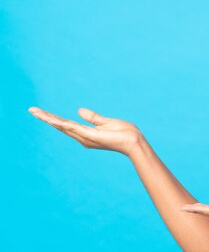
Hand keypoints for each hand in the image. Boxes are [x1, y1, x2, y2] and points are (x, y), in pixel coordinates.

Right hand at [28, 106, 144, 156]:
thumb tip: (79, 110)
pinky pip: (73, 128)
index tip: (41, 112)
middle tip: (31, 110)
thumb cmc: (123, 133)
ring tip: (35, 112)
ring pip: (63, 126)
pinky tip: (52, 119)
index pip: (66, 124)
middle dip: (46, 118)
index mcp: (86, 134)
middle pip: (60, 126)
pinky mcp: (91, 135)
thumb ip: (93, 118)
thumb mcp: (106, 122)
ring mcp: (86, 137)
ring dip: (49, 119)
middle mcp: (83, 137)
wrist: (134, 141)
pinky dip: (62, 123)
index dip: (53, 118)